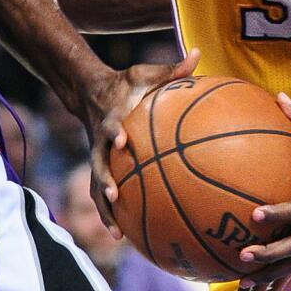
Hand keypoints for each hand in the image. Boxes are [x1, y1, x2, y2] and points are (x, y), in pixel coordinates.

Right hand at [77, 48, 199, 237]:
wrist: (92, 92)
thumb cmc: (127, 82)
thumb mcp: (146, 72)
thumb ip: (172, 69)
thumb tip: (198, 53)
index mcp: (112, 118)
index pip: (110, 126)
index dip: (114, 133)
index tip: (121, 141)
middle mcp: (100, 141)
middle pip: (98, 164)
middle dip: (104, 181)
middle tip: (115, 196)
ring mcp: (98, 157)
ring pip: (96, 188)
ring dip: (104, 210)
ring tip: (117, 234)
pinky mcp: (100, 169)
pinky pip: (103, 195)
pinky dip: (111, 216)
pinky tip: (125, 237)